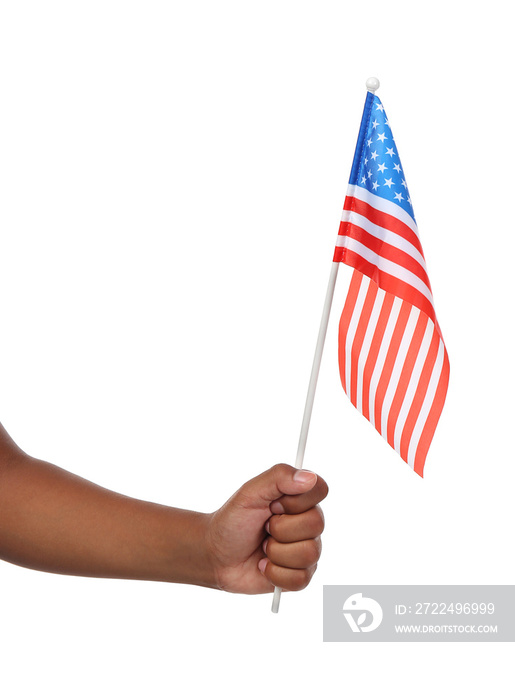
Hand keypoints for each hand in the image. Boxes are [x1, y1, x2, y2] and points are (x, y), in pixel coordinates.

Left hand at [206, 463, 327, 593]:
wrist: (216, 555)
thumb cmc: (233, 521)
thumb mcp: (249, 492)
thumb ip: (279, 477)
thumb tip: (309, 477)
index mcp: (298, 498)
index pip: (320, 490)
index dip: (296, 500)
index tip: (273, 505)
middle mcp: (308, 522)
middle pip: (316, 524)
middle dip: (280, 528)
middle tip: (264, 528)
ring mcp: (307, 549)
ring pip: (309, 553)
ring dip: (276, 553)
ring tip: (263, 548)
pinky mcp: (301, 575)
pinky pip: (301, 579)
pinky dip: (275, 573)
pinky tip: (264, 565)